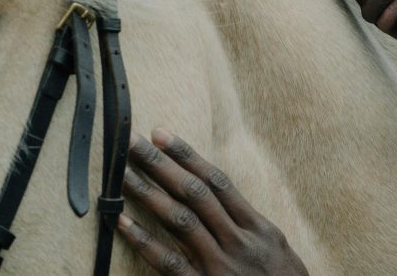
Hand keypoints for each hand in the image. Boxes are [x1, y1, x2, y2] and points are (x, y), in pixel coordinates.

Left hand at [118, 128, 308, 274]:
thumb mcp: (276, 249)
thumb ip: (249, 224)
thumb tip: (220, 198)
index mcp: (258, 228)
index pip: (217, 182)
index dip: (187, 156)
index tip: (162, 134)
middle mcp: (238, 242)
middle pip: (194, 193)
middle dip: (160, 164)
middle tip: (131, 141)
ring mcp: (219, 266)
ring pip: (179, 221)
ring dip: (147, 193)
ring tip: (121, 173)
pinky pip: (168, 262)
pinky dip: (143, 240)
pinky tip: (121, 222)